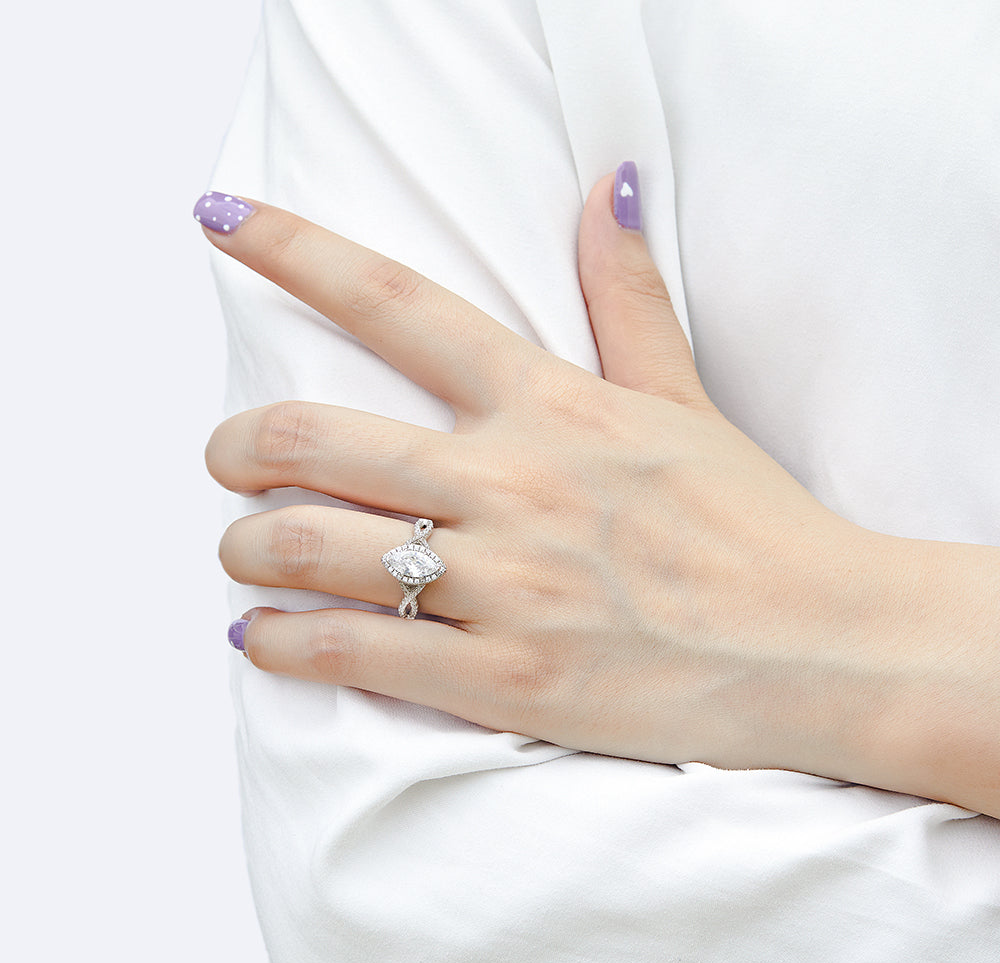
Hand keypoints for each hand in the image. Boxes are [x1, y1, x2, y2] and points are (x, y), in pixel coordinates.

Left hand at [201, 176, 999, 815]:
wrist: (819, 642)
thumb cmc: (749, 521)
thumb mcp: (682, 398)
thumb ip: (628, 295)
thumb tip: (608, 188)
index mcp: (547, 404)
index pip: (395, 303)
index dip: (293, 248)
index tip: (223, 219)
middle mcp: (510, 481)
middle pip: (313, 437)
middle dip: (238, 445)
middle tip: (228, 460)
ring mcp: (505, 584)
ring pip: (312, 547)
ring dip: (248, 547)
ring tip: (244, 551)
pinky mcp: (506, 677)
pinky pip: (353, 652)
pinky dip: (283, 643)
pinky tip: (261, 636)